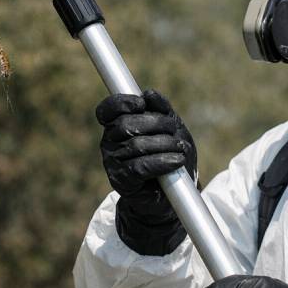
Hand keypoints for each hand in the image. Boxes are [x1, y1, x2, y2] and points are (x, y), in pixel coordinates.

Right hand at [96, 89, 196, 254]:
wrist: (173, 193)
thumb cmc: (170, 155)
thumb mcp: (171, 128)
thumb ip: (161, 109)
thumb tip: (149, 94)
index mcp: (116, 126)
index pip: (107, 110)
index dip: (121, 103)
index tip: (141, 103)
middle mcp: (109, 143)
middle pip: (125, 125)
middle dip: (155, 123)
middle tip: (173, 130)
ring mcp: (113, 163)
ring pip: (135, 146)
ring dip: (164, 144)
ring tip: (180, 148)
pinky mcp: (122, 182)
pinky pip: (140, 167)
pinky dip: (162, 162)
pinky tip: (176, 161)